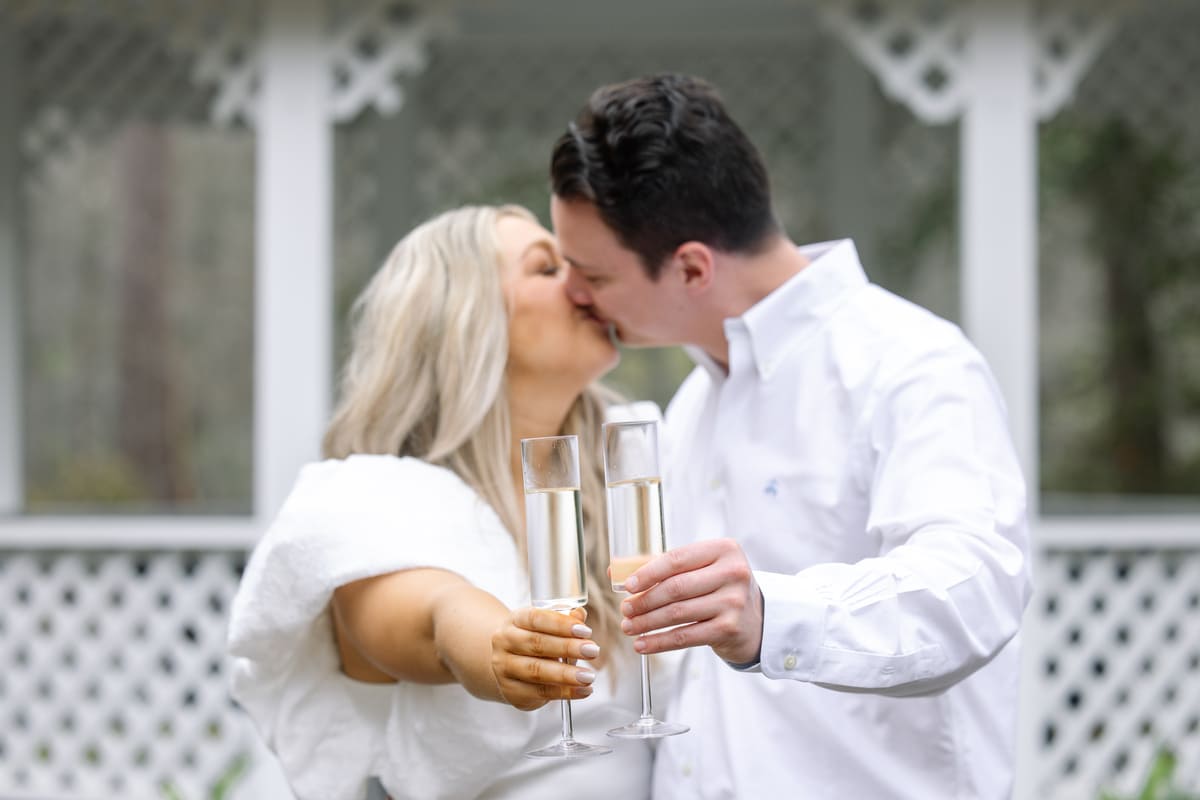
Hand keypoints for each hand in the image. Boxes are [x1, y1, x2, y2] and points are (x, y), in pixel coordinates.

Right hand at [490, 607, 599, 710]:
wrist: (508, 665)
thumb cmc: (534, 641)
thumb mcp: (547, 627)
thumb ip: (565, 620)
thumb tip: (579, 614)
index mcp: (515, 620)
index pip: (536, 618)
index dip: (561, 624)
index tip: (585, 631)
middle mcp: (505, 642)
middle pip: (536, 644)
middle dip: (568, 648)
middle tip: (593, 651)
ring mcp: (504, 668)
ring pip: (536, 671)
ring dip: (566, 674)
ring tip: (588, 676)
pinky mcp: (511, 691)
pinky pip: (539, 692)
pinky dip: (564, 693)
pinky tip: (583, 690)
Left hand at [621, 539, 763, 663]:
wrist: (755, 620)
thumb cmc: (719, 588)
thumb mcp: (701, 569)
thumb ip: (663, 566)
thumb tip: (615, 570)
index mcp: (724, 549)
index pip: (678, 559)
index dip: (648, 572)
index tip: (627, 586)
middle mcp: (732, 573)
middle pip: (676, 587)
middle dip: (644, 601)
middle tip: (625, 610)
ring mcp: (733, 601)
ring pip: (677, 613)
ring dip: (647, 622)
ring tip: (629, 627)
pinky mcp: (729, 628)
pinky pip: (685, 636)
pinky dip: (659, 642)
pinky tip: (642, 644)